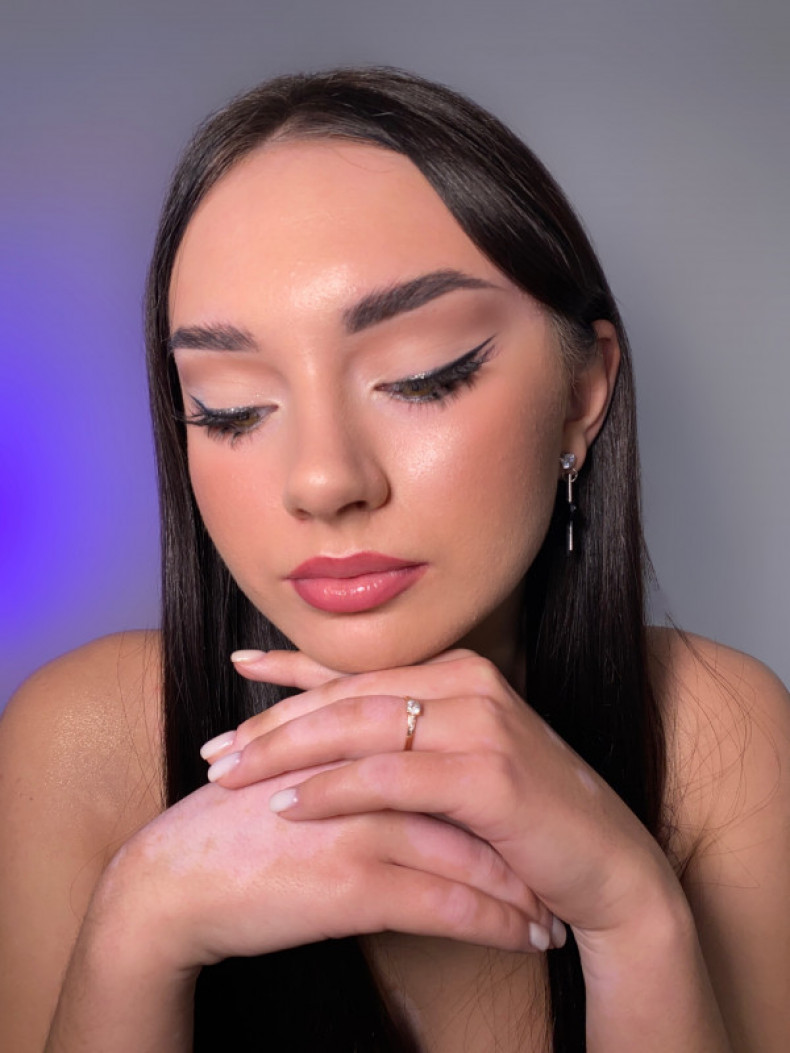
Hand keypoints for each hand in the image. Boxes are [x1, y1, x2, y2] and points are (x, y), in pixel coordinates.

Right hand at [101, 747, 556, 975]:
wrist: (174, 882)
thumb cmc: (233, 832)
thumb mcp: (299, 780)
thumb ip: (351, 769)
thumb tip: (400, 788)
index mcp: (355, 743)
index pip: (446, 761)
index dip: (493, 792)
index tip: (529, 824)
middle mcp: (368, 774)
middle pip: (468, 803)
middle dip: (518, 841)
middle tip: (557, 864)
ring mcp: (364, 824)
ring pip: (469, 855)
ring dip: (519, 889)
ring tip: (552, 912)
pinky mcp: (355, 882)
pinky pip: (446, 905)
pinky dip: (493, 924)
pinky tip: (522, 940)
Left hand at [205, 649, 680, 944]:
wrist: (608, 866)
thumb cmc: (526, 820)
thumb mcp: (460, 767)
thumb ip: (407, 743)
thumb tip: (334, 740)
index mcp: (462, 673)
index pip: (361, 667)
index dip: (294, 668)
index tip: (239, 665)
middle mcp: (471, 683)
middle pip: (350, 695)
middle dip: (275, 722)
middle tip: (217, 748)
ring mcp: (484, 722)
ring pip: (361, 727)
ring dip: (288, 753)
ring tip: (231, 775)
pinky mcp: (490, 772)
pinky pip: (390, 776)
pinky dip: (334, 789)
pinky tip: (289, 804)